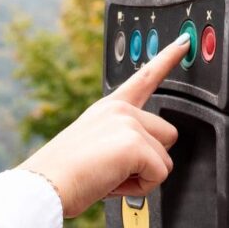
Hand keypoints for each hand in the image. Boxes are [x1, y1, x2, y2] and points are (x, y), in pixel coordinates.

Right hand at [17, 33, 189, 216]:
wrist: (45, 185)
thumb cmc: (63, 173)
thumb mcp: (93, 144)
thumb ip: (119, 139)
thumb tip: (141, 157)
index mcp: (110, 107)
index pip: (145, 76)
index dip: (168, 57)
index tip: (184, 42)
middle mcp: (121, 110)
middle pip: (168, 134)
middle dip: (150, 158)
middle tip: (116, 168)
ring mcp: (129, 124)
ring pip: (165, 158)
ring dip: (143, 176)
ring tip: (110, 176)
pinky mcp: (135, 144)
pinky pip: (159, 174)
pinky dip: (140, 187)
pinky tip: (113, 182)